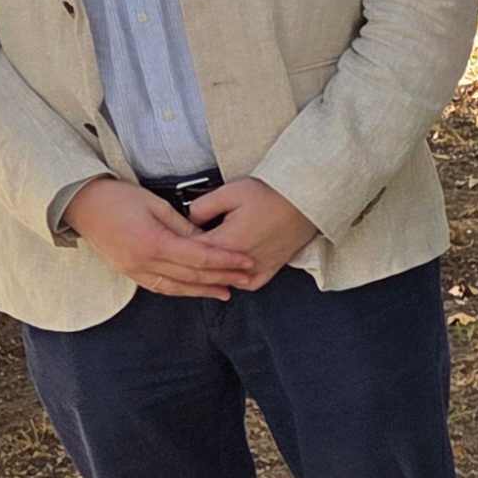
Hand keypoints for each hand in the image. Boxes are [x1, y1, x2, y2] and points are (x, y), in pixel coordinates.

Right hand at [65, 177, 259, 299]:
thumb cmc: (118, 197)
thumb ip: (183, 226)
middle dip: (222, 278)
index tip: (247, 261)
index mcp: (153, 243)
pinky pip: (159, 287)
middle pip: (191, 275)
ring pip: (176, 287)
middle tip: (247, 278)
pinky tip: (195, 290)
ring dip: (203, 290)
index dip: (226, 261)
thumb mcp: (155, 204)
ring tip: (227, 291)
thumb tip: (207, 241)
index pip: (199, 257)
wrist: (80, 204)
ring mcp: (133, 271)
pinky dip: (181, 290)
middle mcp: (143, 262)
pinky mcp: (128, 272)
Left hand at [183, 177, 317, 287]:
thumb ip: (202, 207)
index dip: (177, 244)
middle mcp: (240, 262)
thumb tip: (188, 221)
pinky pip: (247, 284)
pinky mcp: (270, 269)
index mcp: (226, 242)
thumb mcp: (230, 192)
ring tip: (203, 262)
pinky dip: (236, 281)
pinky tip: (229, 274)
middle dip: (190, 260)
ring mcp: (257, 268)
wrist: (306, 201)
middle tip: (181, 248)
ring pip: (225, 281)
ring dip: (212, 274)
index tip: (171, 237)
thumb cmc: (270, 194)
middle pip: (204, 269)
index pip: (189, 252)